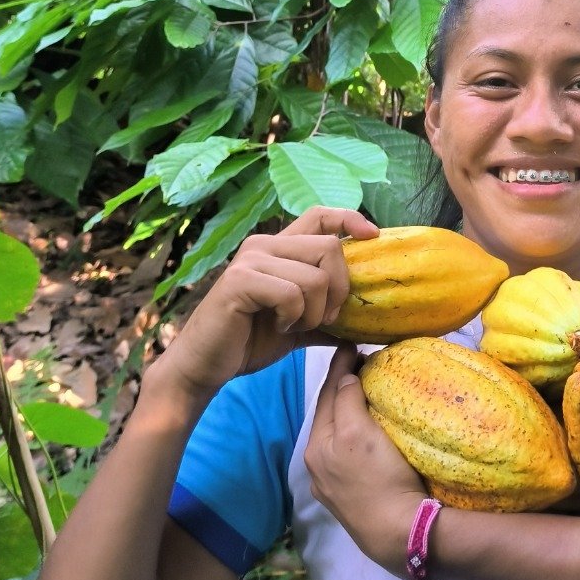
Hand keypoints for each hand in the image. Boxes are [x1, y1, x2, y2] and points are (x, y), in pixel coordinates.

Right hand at [158, 205, 378, 400]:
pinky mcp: (240, 281)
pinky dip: (294, 318)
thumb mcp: (300, 324)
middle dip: (339, 290)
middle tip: (323, 318)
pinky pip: (291, 294)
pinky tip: (277, 326)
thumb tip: (367, 322)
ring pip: (315, 277)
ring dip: (315, 312)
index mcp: (279, 247)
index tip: (373, 236)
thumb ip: (328, 314)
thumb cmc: (250, 340)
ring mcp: (251, 260)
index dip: (349, 218)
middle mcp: (264, 245)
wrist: (206, 364)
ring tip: (293, 325)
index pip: (320, 214)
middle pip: (329, 247)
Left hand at [304, 342, 425, 577]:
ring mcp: (331, 484)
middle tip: (359, 361)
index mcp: (317, 446)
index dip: (339, 367)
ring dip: (346, 409)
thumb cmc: (380, 478)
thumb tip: (347, 377)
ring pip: (336, 434)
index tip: (351, 344)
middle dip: (340, 387)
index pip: (328, 394)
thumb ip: (348, 401)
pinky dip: (352, 432)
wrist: (397, 532)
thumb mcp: (359, 432)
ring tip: (363, 389)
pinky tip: (364, 430)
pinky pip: (346, 453)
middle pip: (329, 414)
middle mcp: (317, 464)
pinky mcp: (349, 498)